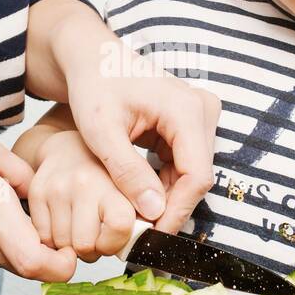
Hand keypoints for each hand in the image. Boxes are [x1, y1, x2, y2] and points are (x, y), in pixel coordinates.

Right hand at [0, 114, 75, 281]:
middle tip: (58, 234)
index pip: (36, 264)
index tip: (70, 249)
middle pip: (26, 269)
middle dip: (49, 258)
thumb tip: (39, 191)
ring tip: (25, 219)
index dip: (62, 265)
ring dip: (23, 250)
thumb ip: (20, 173)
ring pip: (5, 263)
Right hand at [26, 130, 136, 261]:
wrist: (70, 148)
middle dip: (92, 248)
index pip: (120, 227)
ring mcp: (57, 189)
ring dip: (72, 245)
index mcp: (114, 182)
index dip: (117, 242)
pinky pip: (43, 238)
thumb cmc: (104, 176)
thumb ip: (141, 218)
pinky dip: (54, 239)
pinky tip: (64, 223)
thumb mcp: (131, 192)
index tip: (115, 236)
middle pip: (85, 246)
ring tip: (80, 226)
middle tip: (96, 233)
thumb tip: (142, 244)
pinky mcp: (37, 193)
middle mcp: (84, 183)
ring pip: (62, 246)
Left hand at [50, 10, 219, 234]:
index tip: (151, 237)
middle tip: (140, 236)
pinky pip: (184, 165)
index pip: (196, 176)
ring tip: (136, 222)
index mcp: (186, 110)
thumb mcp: (102, 131)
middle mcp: (202, 111)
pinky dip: (163, 185)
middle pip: (198, 177)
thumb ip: (127, 171)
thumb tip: (154, 213)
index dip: (176, 211)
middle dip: (170, 209)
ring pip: (192, 174)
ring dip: (167, 200)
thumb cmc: (93, 85)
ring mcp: (199, 117)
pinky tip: (140, 200)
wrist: (92, 57)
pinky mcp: (190, 126)